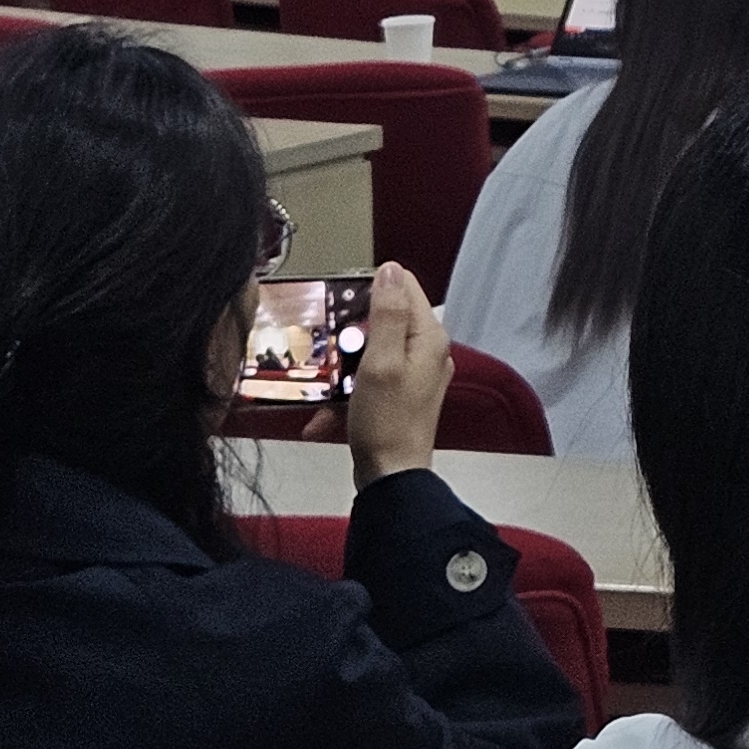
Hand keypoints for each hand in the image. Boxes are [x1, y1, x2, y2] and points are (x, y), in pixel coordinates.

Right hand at [344, 263, 449, 484]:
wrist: (391, 480)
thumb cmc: (385, 422)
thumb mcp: (380, 362)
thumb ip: (387, 314)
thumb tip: (390, 269)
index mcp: (429, 337)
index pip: (404, 288)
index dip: (369, 289)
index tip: (338, 303)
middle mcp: (427, 351)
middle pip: (384, 321)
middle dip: (350, 335)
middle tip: (324, 348)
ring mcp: (414, 375)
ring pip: (370, 354)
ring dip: (341, 371)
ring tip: (320, 386)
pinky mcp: (398, 397)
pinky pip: (368, 383)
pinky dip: (345, 396)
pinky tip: (322, 417)